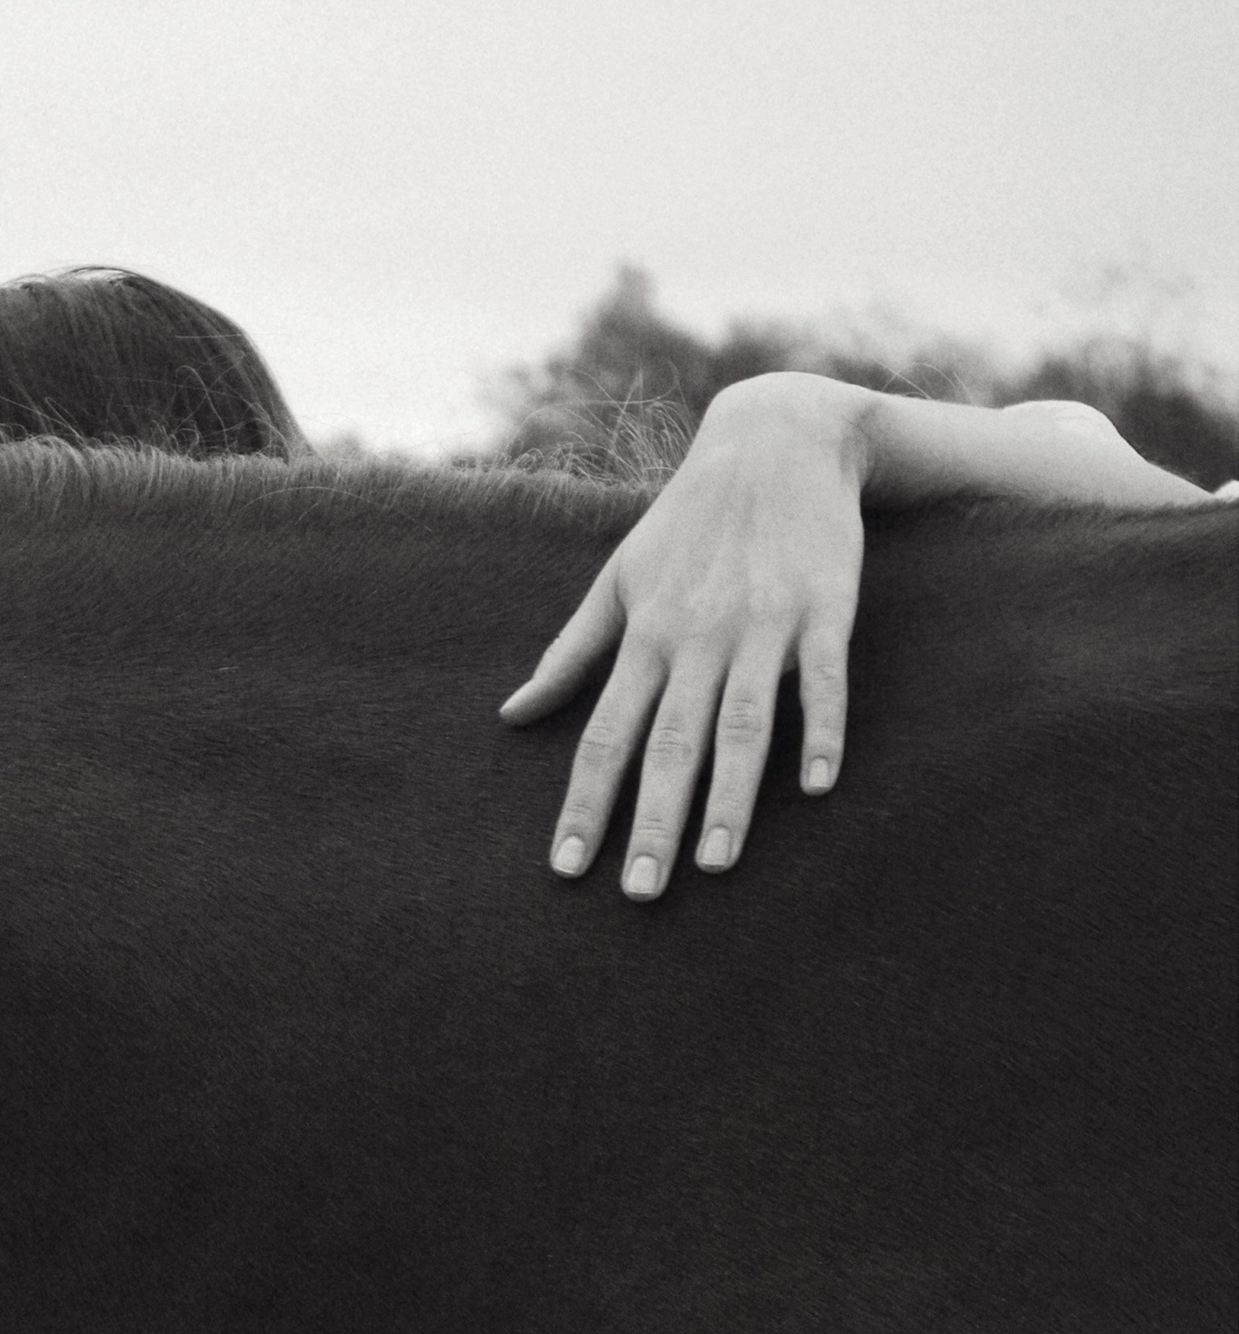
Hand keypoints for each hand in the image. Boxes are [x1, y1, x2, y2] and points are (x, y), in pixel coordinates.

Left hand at [500, 375, 866, 897]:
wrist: (775, 438)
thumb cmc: (687, 521)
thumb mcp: (618, 578)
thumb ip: (568, 653)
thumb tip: (510, 716)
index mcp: (645, 638)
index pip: (603, 736)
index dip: (584, 805)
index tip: (566, 869)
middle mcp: (697, 638)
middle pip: (668, 745)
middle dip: (651, 823)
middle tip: (639, 895)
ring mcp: (762, 625)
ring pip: (742, 725)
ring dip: (730, 798)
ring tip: (717, 865)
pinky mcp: (825, 609)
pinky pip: (822, 680)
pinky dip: (821, 731)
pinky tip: (816, 786)